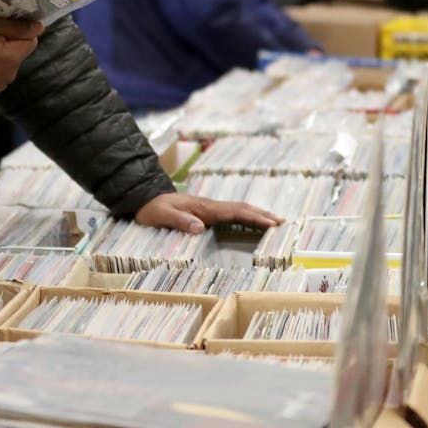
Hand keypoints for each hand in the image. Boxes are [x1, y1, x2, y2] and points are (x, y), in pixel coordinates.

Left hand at [133, 192, 282, 235]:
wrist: (145, 199)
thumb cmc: (153, 209)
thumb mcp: (162, 215)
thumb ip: (179, 220)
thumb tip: (200, 228)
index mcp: (204, 208)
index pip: (234, 212)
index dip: (253, 217)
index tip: (270, 223)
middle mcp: (210, 207)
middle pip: (241, 209)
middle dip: (262, 215)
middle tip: (282, 223)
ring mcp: (210, 209)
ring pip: (238, 210)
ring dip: (257, 215)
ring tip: (275, 222)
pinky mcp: (207, 213)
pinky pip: (231, 215)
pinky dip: (246, 217)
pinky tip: (253, 222)